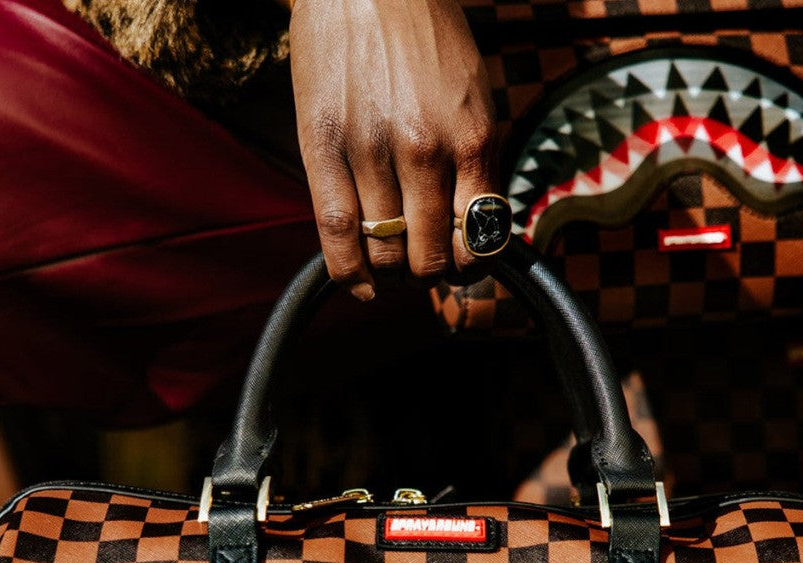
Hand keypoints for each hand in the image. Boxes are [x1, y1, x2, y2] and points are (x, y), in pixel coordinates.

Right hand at [288, 0, 497, 297]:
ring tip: (391, 265)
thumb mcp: (474, 94)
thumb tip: (476, 229)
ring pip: (384, 252)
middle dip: (428, 273)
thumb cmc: (423, 36)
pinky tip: (362, 287)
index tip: (461, 267)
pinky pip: (336, 234)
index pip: (478, 238)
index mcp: (471, 137)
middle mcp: (423, 148)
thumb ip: (477, 159)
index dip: (471, 267)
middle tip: (421, 266)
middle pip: (429, 256)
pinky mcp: (323, 148)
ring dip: (391, 273)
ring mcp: (370, 150)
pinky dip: (350, 274)